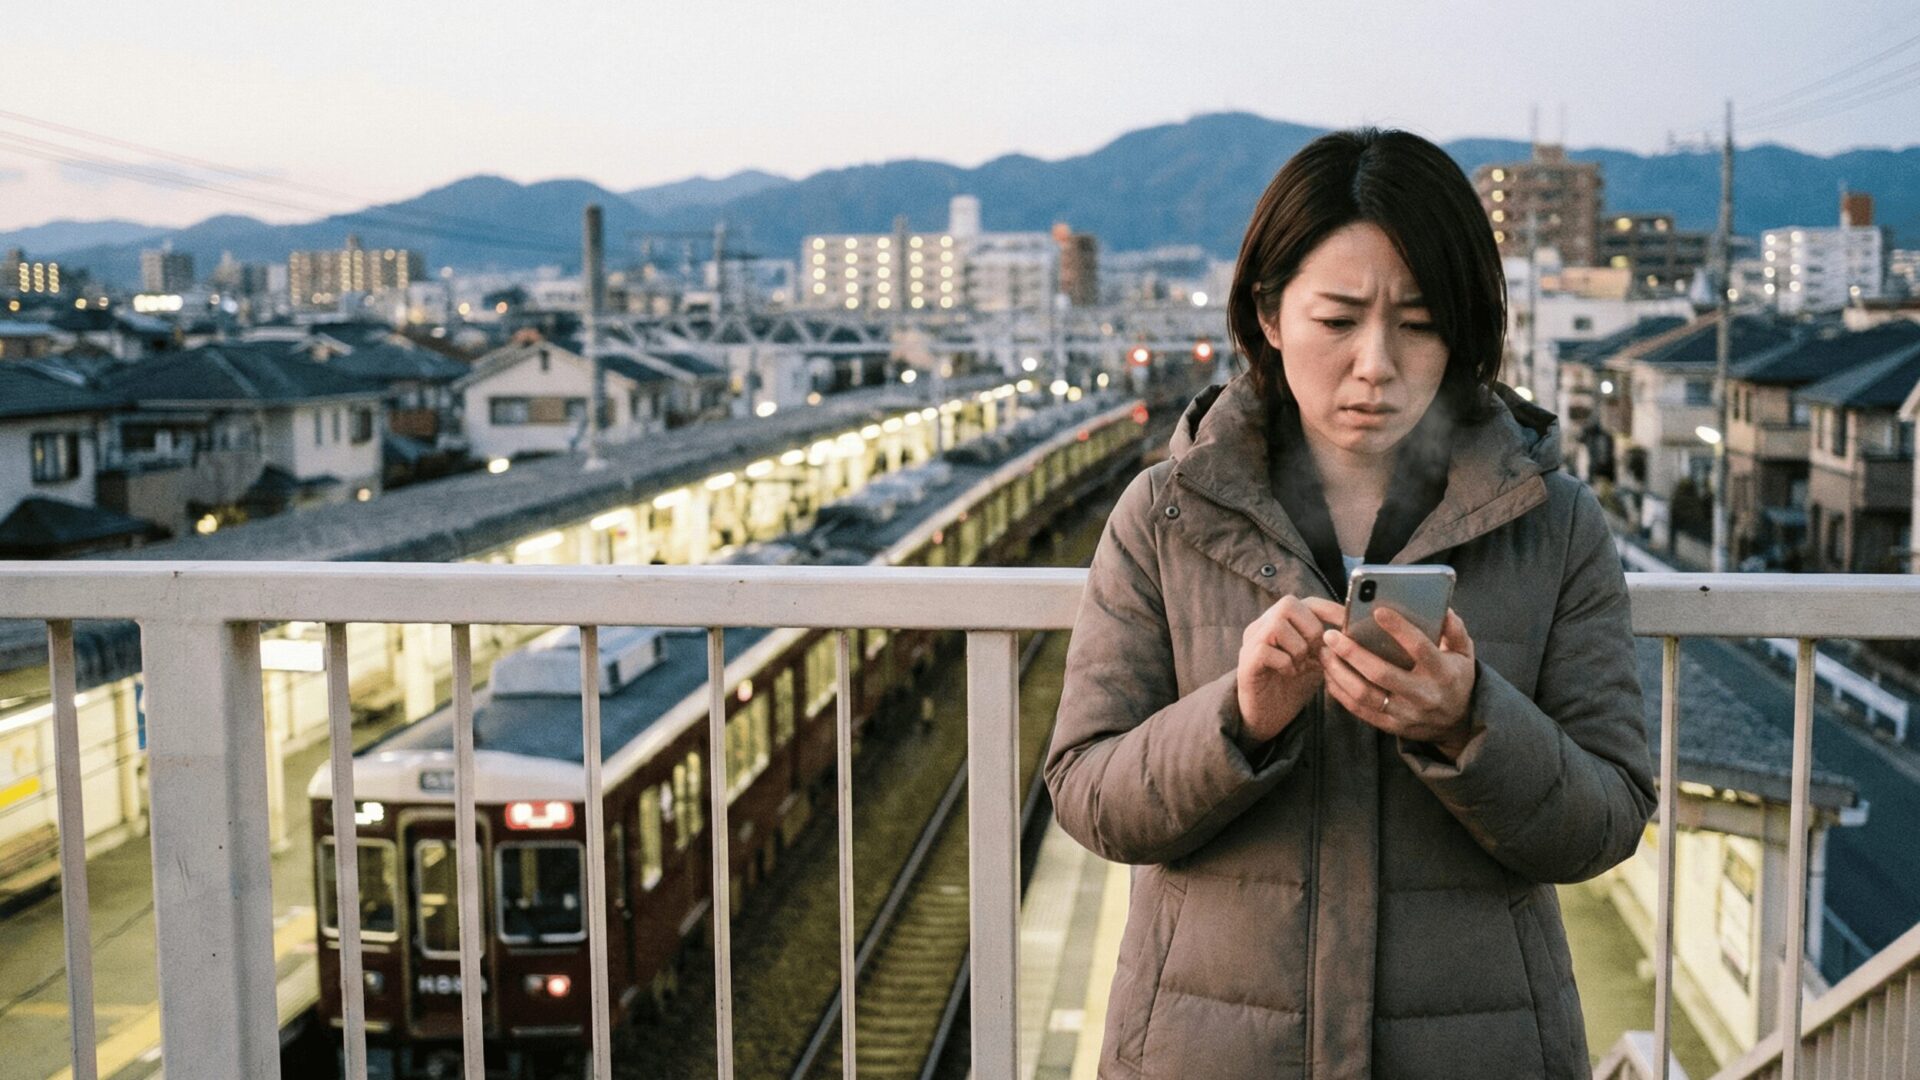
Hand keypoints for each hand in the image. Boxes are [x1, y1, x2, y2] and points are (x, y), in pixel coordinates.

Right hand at [1235, 596, 1337, 746]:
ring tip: (1300, 666)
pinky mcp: (1246, 662)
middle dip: (1311, 630)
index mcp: (1282, 621)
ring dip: (1297, 648)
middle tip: (1315, 654)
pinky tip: (1289, 674)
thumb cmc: (1293, 686)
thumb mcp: (1317, 662)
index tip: (1350, 624)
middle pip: (1288, 605)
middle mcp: (1263, 625)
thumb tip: (1353, 634)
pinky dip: (1285, 663)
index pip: (1307, 602)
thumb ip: (1329, 646)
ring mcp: (1251, 642)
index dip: (1330, 609)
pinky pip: (1266, 651)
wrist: (1269, 718)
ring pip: (1277, 626)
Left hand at [1318, 606, 1478, 759]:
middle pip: (1381, 674)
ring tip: (1324, 652)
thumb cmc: (1456, 677)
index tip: (1377, 610)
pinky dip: (1340, 691)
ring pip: (1364, 695)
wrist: (1458, 723)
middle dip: (1352, 653)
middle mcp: (1423, 695)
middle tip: (1331, 635)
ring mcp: (1405, 713)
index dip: (1399, 628)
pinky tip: (1329, 673)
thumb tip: (1440, 607)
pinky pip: (1359, 710)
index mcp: (1442, 672)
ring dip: (1339, 672)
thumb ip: (1454, 629)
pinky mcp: (1391, 726)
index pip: (1419, 648)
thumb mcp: (1464, 653)